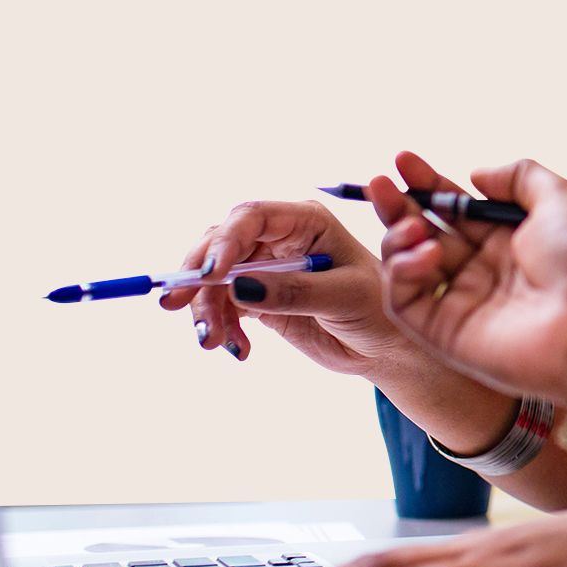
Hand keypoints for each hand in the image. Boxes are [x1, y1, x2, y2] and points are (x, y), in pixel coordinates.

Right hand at [160, 152, 465, 376]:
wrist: (387, 347)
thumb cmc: (380, 310)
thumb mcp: (345, 298)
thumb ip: (294, 291)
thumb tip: (238, 287)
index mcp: (306, 221)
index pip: (252, 217)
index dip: (225, 241)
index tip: (208, 275)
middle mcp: (281, 238)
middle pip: (220, 244)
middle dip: (198, 275)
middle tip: (178, 306)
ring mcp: (266, 267)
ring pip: (213, 278)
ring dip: (204, 308)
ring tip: (213, 342)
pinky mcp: (259, 298)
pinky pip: (222, 305)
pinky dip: (220, 326)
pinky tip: (238, 349)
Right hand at [374, 157, 566, 403]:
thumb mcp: (560, 198)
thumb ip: (517, 176)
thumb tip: (476, 174)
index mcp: (508, 240)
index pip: (454, 208)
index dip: (428, 183)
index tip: (404, 159)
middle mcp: (482, 270)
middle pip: (424, 232)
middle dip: (398, 205)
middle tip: (381, 182)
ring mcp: (462, 302)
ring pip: (407, 265)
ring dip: (397, 237)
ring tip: (413, 225)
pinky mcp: (445, 334)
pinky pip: (405, 301)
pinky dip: (402, 272)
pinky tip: (425, 253)